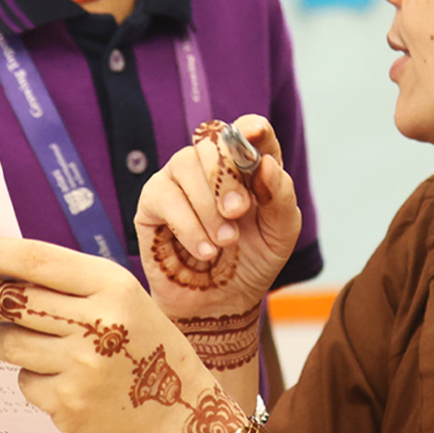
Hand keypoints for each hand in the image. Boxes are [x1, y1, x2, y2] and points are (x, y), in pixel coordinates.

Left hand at [0, 235, 252, 432]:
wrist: (177, 415)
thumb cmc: (142, 344)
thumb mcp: (120, 298)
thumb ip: (68, 284)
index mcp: (113, 287)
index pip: (39, 261)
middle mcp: (99, 325)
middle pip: (12, 301)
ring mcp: (82, 369)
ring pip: (7, 343)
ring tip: (18, 340)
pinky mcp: (68, 405)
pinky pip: (24, 381)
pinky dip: (32, 376)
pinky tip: (62, 378)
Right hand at [135, 116, 302, 324]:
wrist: (221, 305)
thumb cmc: (252, 264)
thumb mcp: (280, 234)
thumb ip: (282, 197)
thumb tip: (266, 164)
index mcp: (246, 166)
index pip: (248, 131)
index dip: (251, 127)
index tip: (254, 133)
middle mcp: (210, 166)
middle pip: (213, 143)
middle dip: (228, 177)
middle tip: (238, 212)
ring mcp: (178, 181)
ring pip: (187, 165)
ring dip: (209, 208)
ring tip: (226, 242)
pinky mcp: (151, 203)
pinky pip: (166, 198)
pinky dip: (189, 226)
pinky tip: (206, 251)